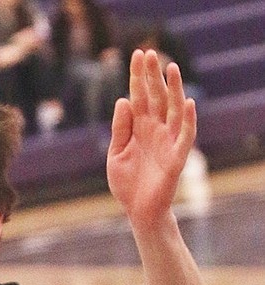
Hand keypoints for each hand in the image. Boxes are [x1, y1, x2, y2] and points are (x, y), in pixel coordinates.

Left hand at [107, 49, 195, 229]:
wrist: (138, 212)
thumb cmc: (127, 184)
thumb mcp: (116, 154)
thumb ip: (119, 129)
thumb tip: (123, 100)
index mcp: (140, 127)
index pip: (139, 96)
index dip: (138, 76)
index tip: (136, 54)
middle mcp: (155, 129)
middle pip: (156, 97)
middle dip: (152, 76)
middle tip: (149, 52)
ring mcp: (167, 141)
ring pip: (173, 110)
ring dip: (173, 89)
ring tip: (170, 68)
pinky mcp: (176, 157)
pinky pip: (185, 136)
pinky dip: (188, 120)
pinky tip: (188, 103)